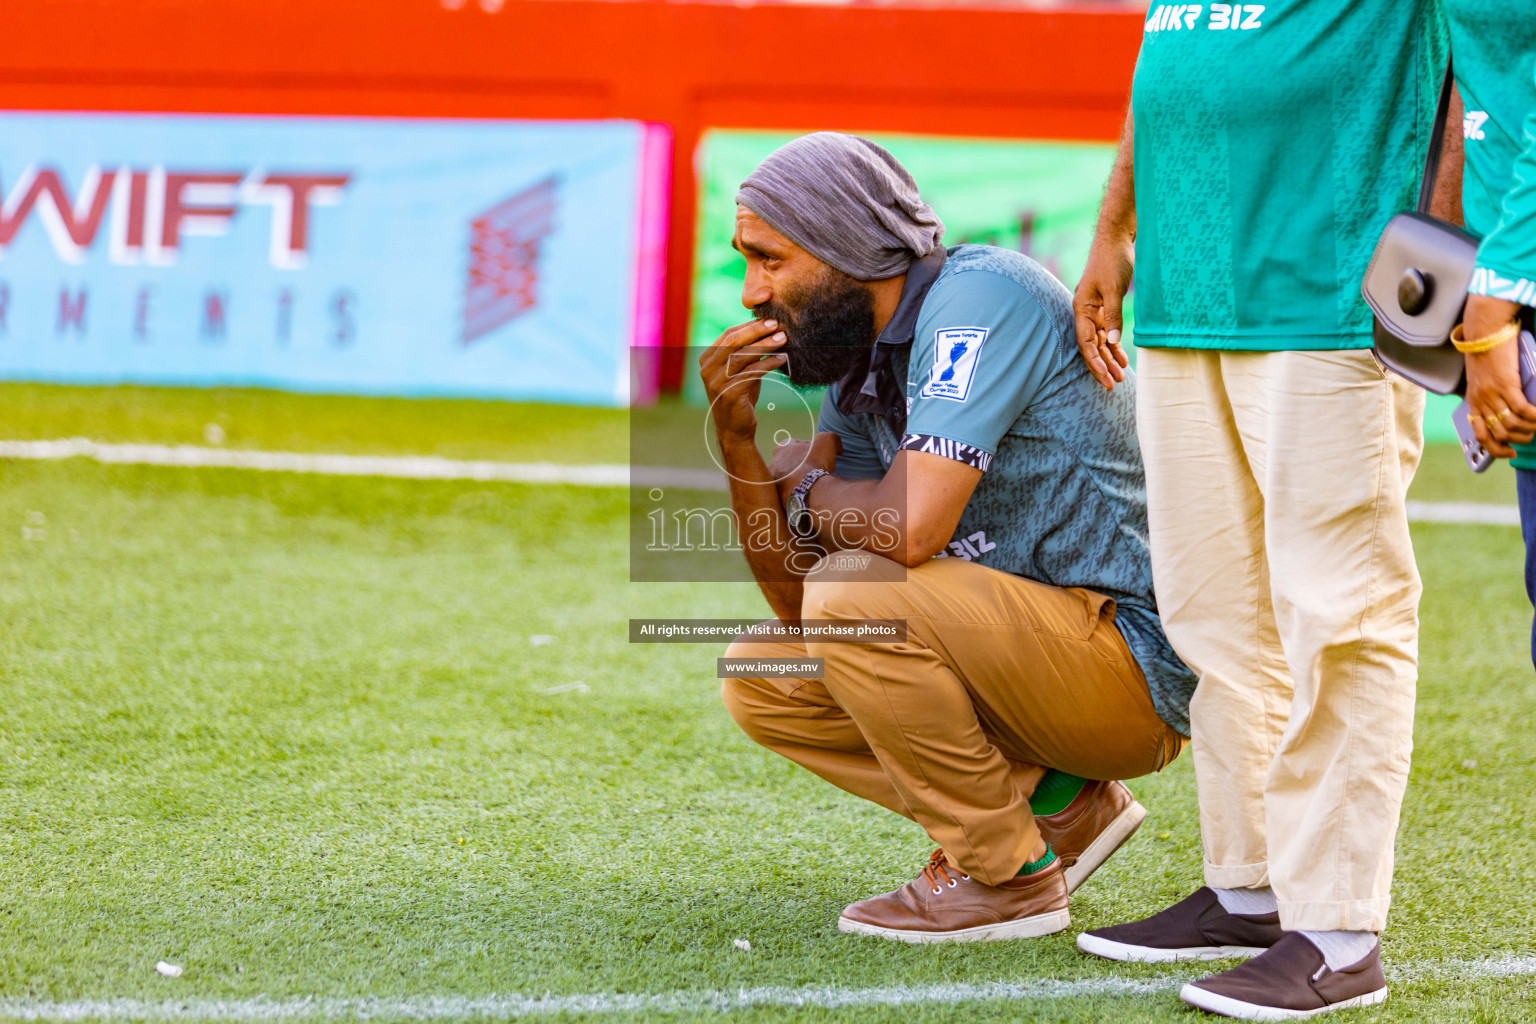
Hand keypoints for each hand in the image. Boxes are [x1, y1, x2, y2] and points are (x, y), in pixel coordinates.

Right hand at [698, 319, 786, 443]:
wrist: (735, 430)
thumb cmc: (740, 397)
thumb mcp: (740, 371)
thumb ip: (746, 353)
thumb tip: (769, 330)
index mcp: (707, 359)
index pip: (728, 334)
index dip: (749, 325)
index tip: (770, 319)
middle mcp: (707, 369)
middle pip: (733, 341)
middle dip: (757, 330)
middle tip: (776, 324)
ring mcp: (716, 381)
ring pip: (743, 356)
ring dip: (766, 345)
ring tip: (784, 339)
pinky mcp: (729, 393)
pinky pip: (752, 373)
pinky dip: (769, 363)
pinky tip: (782, 359)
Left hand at [771, 431, 840, 508]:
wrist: (808, 490)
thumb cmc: (815, 463)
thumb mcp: (828, 440)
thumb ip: (832, 437)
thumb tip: (838, 448)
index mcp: (782, 447)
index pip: (795, 444)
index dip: (809, 448)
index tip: (818, 456)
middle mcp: (773, 462)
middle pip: (789, 461)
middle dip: (800, 464)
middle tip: (814, 470)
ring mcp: (774, 481)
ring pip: (787, 477)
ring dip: (797, 479)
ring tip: (811, 483)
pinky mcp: (776, 496)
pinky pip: (787, 492)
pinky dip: (796, 491)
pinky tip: (807, 493)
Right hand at [1073, 232, 1134, 389]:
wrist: (1115, 240)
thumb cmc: (1111, 260)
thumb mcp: (1113, 289)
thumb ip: (1113, 315)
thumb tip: (1112, 341)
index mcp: (1082, 309)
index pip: (1086, 343)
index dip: (1095, 362)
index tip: (1106, 377)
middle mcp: (1086, 313)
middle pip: (1091, 346)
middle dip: (1102, 366)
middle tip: (1113, 385)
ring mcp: (1095, 312)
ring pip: (1100, 342)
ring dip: (1110, 359)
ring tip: (1121, 377)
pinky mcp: (1106, 308)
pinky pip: (1108, 332)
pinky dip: (1115, 346)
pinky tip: (1123, 359)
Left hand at [1463, 295, 1535, 457]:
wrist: (1484, 331)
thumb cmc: (1486, 352)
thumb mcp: (1482, 379)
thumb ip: (1489, 395)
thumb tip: (1505, 408)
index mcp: (1473, 402)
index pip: (1481, 436)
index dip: (1496, 449)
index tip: (1509, 452)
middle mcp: (1481, 401)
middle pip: (1500, 433)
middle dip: (1518, 439)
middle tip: (1530, 436)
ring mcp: (1492, 394)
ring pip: (1512, 424)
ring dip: (1528, 429)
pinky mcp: (1505, 384)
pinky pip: (1522, 409)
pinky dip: (1534, 416)